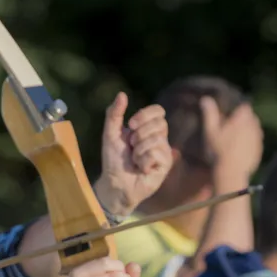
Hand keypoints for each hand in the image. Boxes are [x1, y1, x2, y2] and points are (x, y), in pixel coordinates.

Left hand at [95, 92, 172, 216]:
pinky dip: (143, 161)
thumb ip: (114, 114)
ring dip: (138, 151)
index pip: (158, 111)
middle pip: (159, 123)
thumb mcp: (110, 134)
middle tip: (131, 148)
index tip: (130, 125)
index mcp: (148, 128)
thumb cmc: (113, 160)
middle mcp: (160, 138)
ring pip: (156, 139)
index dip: (145, 115)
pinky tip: (141, 169)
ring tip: (134, 160)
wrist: (114, 183)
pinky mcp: (166, 164)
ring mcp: (164, 151)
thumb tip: (122, 94)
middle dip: (138, 135)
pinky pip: (156, 153)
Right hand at [201, 98, 262, 178]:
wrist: (231, 171)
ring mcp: (258, 137)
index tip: (229, 116)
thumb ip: (210, 114)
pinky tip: (238, 151)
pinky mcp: (260, 149)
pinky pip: (255, 142)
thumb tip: (205, 98)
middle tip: (229, 130)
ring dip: (246, 132)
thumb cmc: (219, 150)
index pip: (244, 106)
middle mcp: (254, 125)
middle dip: (242, 121)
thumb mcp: (211, 131)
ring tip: (233, 141)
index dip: (237, 110)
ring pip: (253, 130)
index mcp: (243, 117)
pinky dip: (249, 144)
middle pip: (250, 118)